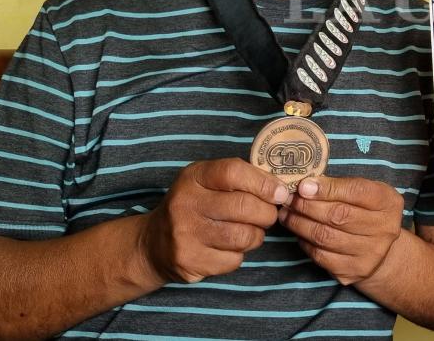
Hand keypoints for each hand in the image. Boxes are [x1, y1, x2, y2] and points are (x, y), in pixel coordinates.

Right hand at [141, 158, 288, 283]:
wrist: (153, 244)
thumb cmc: (194, 207)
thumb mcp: (207, 182)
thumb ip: (240, 178)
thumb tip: (280, 189)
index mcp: (193, 177)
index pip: (233, 172)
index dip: (263, 182)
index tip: (279, 192)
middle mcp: (185, 204)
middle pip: (243, 207)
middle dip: (266, 213)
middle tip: (268, 215)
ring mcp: (185, 235)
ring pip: (243, 236)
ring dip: (256, 236)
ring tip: (249, 231)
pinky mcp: (189, 262)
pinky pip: (233, 259)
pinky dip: (239, 255)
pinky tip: (229, 248)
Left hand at [283, 176, 403, 284]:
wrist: (381, 250)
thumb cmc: (367, 212)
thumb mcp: (365, 192)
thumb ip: (341, 186)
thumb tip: (305, 185)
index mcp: (388, 203)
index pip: (357, 191)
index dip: (328, 189)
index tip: (303, 186)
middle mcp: (384, 229)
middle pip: (338, 215)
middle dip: (307, 206)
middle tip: (288, 198)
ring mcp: (370, 253)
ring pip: (325, 237)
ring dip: (299, 223)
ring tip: (286, 213)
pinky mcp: (353, 271)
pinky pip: (321, 256)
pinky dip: (305, 242)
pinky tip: (298, 231)